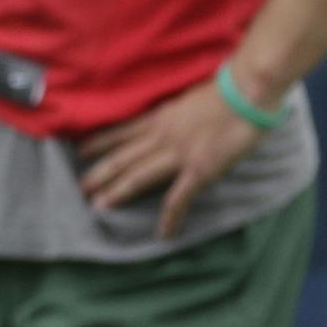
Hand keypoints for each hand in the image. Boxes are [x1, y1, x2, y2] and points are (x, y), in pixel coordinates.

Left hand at [77, 74, 262, 239]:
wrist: (246, 93)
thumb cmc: (224, 93)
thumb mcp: (186, 101)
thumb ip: (173, 115)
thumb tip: (166, 121)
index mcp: (159, 118)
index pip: (121, 132)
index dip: (98, 143)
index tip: (79, 151)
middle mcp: (162, 136)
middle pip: (123, 157)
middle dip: (99, 173)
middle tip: (79, 187)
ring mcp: (179, 154)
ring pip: (139, 175)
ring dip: (117, 191)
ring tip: (99, 206)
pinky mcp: (200, 170)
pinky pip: (179, 198)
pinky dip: (170, 217)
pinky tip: (163, 233)